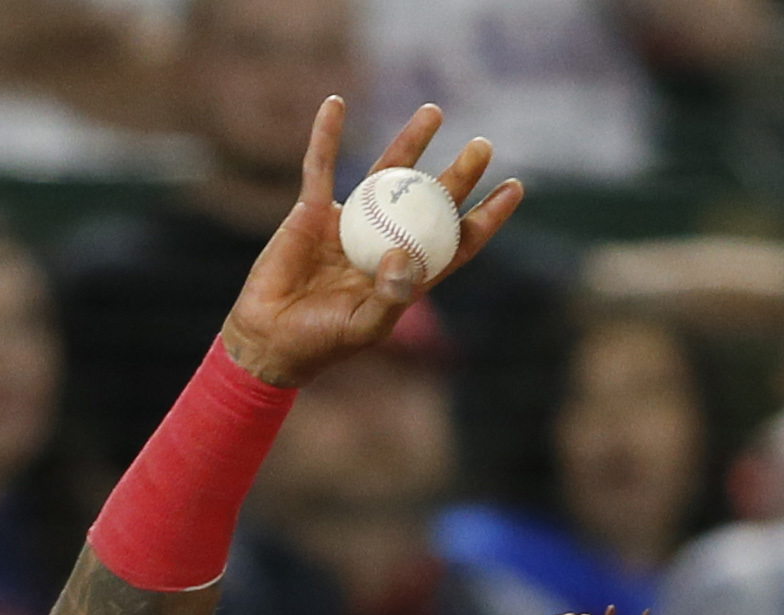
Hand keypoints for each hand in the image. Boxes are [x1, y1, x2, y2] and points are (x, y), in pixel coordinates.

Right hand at [221, 98, 521, 388]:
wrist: (269, 338)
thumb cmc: (322, 341)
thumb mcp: (364, 326)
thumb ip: (391, 295)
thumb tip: (406, 253)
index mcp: (407, 272)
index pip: (456, 240)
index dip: (485, 215)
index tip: (514, 188)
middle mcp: (384, 241)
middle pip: (429, 199)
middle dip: (457, 173)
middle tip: (482, 146)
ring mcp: (350, 223)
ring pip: (386, 175)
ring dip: (409, 142)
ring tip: (434, 111)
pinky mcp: (312, 213)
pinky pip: (320, 168)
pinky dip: (326, 136)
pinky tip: (335, 104)